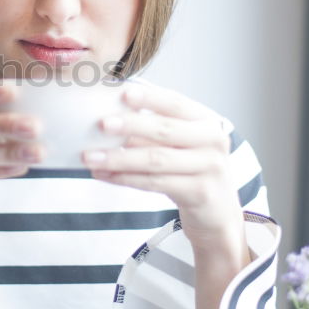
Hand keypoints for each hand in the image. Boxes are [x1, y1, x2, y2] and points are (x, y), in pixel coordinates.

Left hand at [82, 81, 248, 308]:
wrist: (218, 216)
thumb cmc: (192, 172)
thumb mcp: (181, 145)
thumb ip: (155, 129)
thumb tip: (110, 112)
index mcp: (207, 121)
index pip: (176, 103)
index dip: (149, 97)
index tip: (122, 92)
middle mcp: (213, 141)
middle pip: (164, 131)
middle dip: (129, 126)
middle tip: (100, 123)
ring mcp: (210, 168)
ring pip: (156, 160)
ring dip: (119, 157)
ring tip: (89, 156)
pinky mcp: (200, 193)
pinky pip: (154, 184)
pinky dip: (125, 178)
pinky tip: (104, 174)